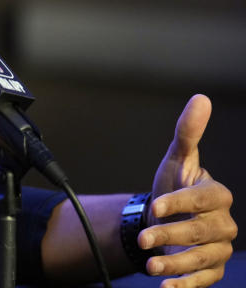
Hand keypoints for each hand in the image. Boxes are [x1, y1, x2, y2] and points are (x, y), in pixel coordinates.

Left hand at [141, 94, 236, 286]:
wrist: (166, 218)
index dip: (181, 202)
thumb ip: (188, 133)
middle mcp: (222, 223)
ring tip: (150, 267)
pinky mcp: (211, 270)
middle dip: (171, 235)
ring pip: (201, 258)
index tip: (156, 206)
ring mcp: (219, 249)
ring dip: (175, 264)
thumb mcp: (177, 159)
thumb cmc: (173, 187)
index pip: (204, 199)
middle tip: (144, 238)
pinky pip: (203, 281)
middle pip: (200, 232)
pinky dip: (184, 286)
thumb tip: (201, 99)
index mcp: (217, 195)